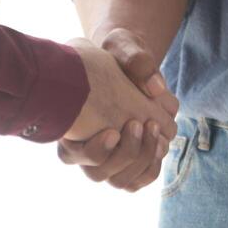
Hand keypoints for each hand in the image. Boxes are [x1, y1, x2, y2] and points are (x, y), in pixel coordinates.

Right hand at [58, 31, 179, 190]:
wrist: (127, 64)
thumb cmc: (116, 54)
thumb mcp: (121, 45)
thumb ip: (134, 58)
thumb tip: (156, 86)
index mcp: (68, 124)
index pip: (69, 155)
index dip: (94, 151)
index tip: (113, 131)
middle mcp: (82, 148)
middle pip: (98, 174)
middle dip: (125, 153)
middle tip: (140, 124)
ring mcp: (106, 159)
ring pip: (120, 182)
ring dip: (141, 160)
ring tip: (154, 130)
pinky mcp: (128, 161)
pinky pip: (137, 181)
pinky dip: (151, 167)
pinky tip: (160, 142)